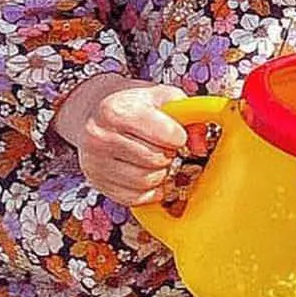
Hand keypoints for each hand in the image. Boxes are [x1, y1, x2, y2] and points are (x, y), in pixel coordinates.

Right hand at [53, 75, 191, 207]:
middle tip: (164, 146)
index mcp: (116, 111)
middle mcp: (99, 137)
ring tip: (155, 157)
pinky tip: (147, 172)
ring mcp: (95, 163)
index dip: (180, 136)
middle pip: (157, 160)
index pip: (168, 135)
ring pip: (147, 182)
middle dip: (169, 154)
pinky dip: (149, 190)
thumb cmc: (134, 105)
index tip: (175, 133)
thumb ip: (189, 115)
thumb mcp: (164, 98)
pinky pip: (135, 198)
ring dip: (160, 173)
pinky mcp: (98, 183)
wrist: (95, 112)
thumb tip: (200, 146)